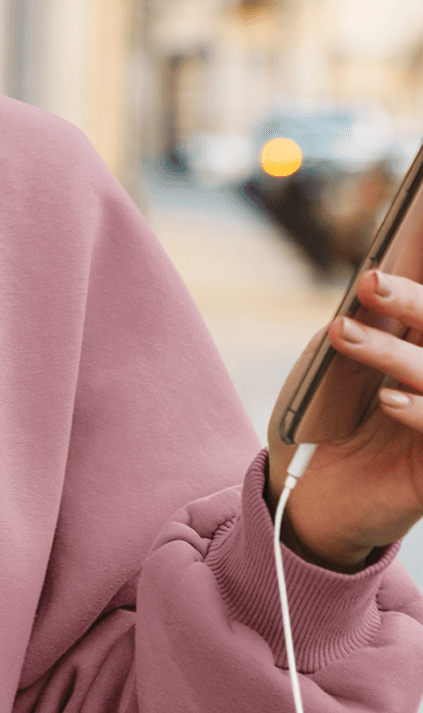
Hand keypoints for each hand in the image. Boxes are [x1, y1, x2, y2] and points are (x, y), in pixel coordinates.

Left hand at [268, 269, 422, 570]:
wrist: (300, 490)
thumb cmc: (319, 416)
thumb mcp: (330, 361)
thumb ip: (358, 323)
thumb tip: (377, 279)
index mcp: (418, 349)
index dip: (419, 275)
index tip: (417, 222)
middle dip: (415, 301)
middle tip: (373, 282)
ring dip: (396, 354)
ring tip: (345, 335)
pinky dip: (420, 412)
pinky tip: (389, 400)